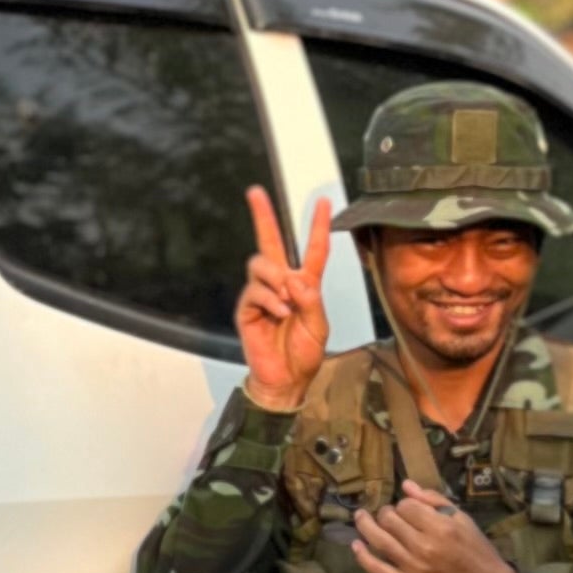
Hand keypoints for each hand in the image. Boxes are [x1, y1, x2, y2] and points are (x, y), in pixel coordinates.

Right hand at [234, 187, 333, 413]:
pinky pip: (255, 291)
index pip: (312, 250)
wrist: (285, 380)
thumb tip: (294, 279)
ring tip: (287, 301)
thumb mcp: (319, 326)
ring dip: (276, 278)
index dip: (318, 225)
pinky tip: (280, 313)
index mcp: (305, 286)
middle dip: (263, 216)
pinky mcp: (247, 308)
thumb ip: (311, 301)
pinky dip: (270, 300)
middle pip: (271, 242)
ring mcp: (262, 294)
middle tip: (255, 192)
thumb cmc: (304, 354)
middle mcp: (281, 284)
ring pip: (261, 264)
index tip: (324, 202)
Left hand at [350, 480, 520, 572]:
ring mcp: (414, 568)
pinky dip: (363, 556)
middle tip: (387, 515)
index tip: (407, 509)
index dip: (404, 504)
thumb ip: (435, 501)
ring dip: (365, 526)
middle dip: (385, 513)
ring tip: (361, 518)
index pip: (405, 506)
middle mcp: (424, 546)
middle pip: (389, 520)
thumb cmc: (479, 553)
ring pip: (379, 541)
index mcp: (440, 526)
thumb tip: (406, 485)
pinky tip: (356, 545)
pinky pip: (378, 569)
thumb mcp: (464, 520)